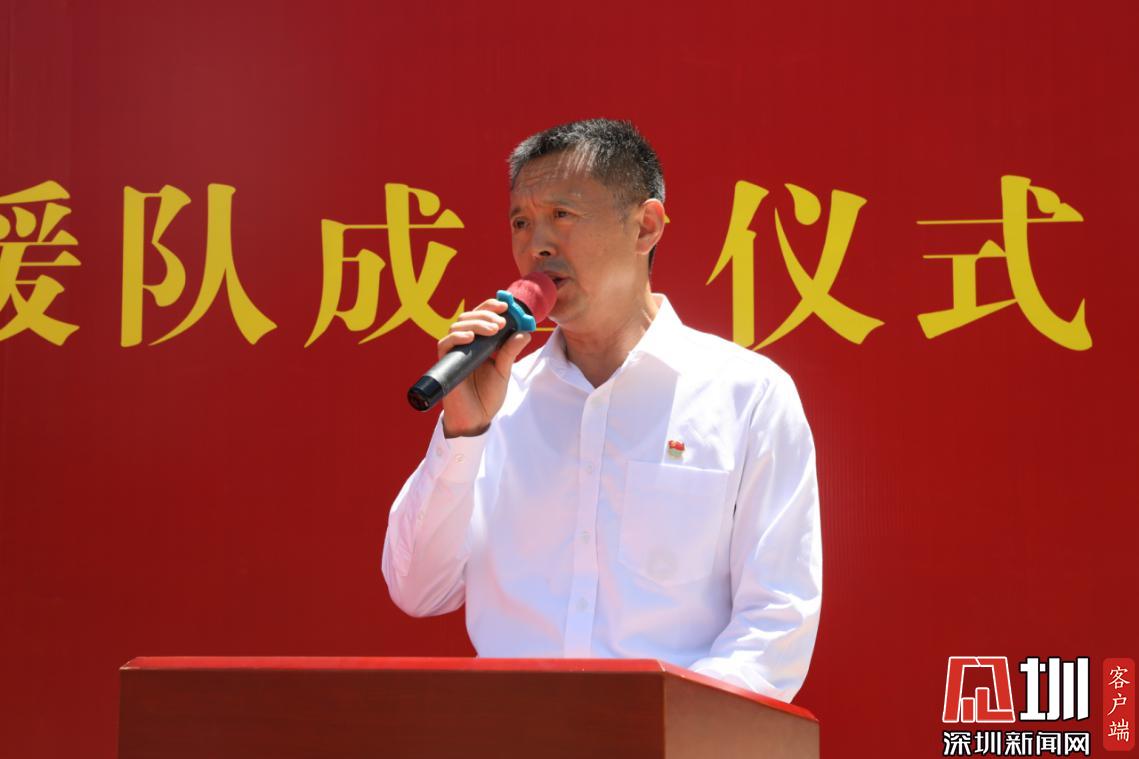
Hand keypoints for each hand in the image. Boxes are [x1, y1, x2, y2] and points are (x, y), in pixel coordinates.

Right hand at [437, 298, 531, 437]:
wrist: (476, 419)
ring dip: (476, 323)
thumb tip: (525, 332)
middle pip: (468, 316)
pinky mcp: (445, 363)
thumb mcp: (503, 370)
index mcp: (479, 342)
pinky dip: (457, 337)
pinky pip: (445, 344)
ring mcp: (454, 352)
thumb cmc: (487, 396)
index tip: (506, 305)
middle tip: (501, 322)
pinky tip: (470, 337)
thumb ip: (510, 351)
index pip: (481, 316)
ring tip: (493, 329)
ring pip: (458, 326)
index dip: (490, 306)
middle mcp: (465, 344)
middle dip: (485, 314)